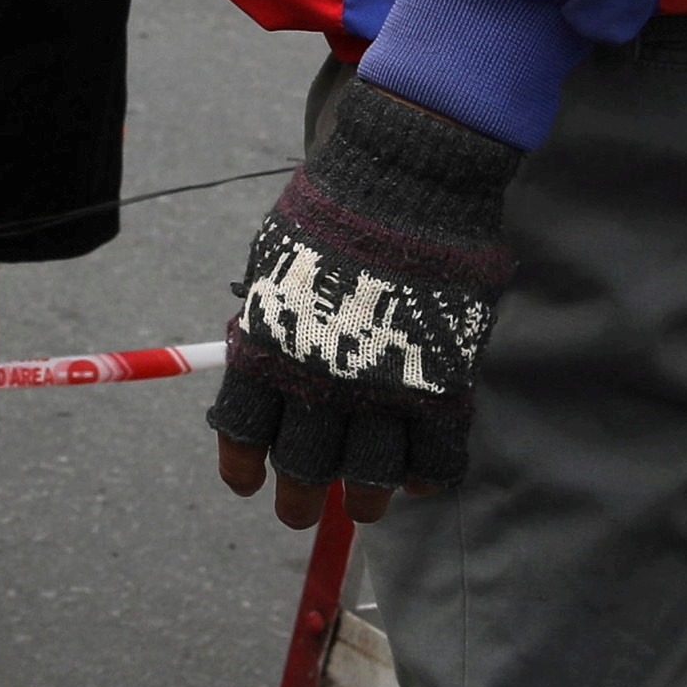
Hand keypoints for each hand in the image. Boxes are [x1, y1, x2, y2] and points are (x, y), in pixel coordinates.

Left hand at [206, 78, 523, 526]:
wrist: (405, 176)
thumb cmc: (333, 208)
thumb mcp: (275, 262)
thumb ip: (268, 323)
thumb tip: (256, 363)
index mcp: (267, 348)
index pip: (244, 431)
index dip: (244, 466)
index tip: (247, 484)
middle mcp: (319, 380)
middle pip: (305, 469)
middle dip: (300, 500)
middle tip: (300, 510)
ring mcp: (383, 388)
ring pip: (372, 478)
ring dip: (366, 500)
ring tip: (366, 504)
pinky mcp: (442, 385)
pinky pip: (437, 457)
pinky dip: (428, 475)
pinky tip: (420, 477)